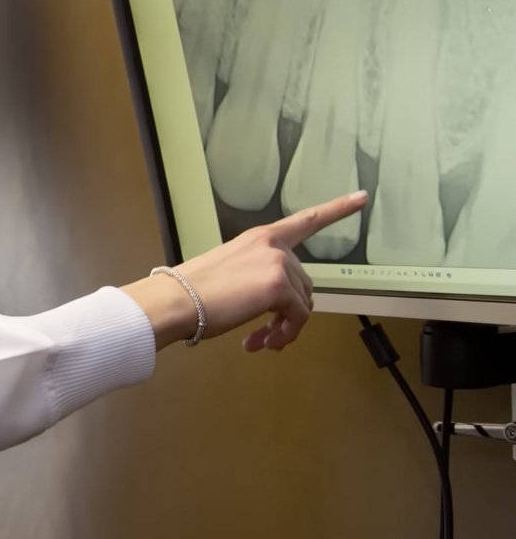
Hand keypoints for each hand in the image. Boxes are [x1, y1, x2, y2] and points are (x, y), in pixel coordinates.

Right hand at [122, 190, 368, 350]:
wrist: (176, 301)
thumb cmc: (192, 292)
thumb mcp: (231, 274)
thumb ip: (259, 279)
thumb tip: (278, 312)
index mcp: (260, 237)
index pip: (306, 220)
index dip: (338, 208)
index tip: (362, 197)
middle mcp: (273, 246)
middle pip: (304, 283)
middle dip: (289, 312)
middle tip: (266, 335)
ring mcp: (277, 264)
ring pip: (302, 303)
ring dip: (285, 327)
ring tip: (261, 340)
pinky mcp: (278, 286)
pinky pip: (298, 317)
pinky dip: (285, 334)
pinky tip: (263, 341)